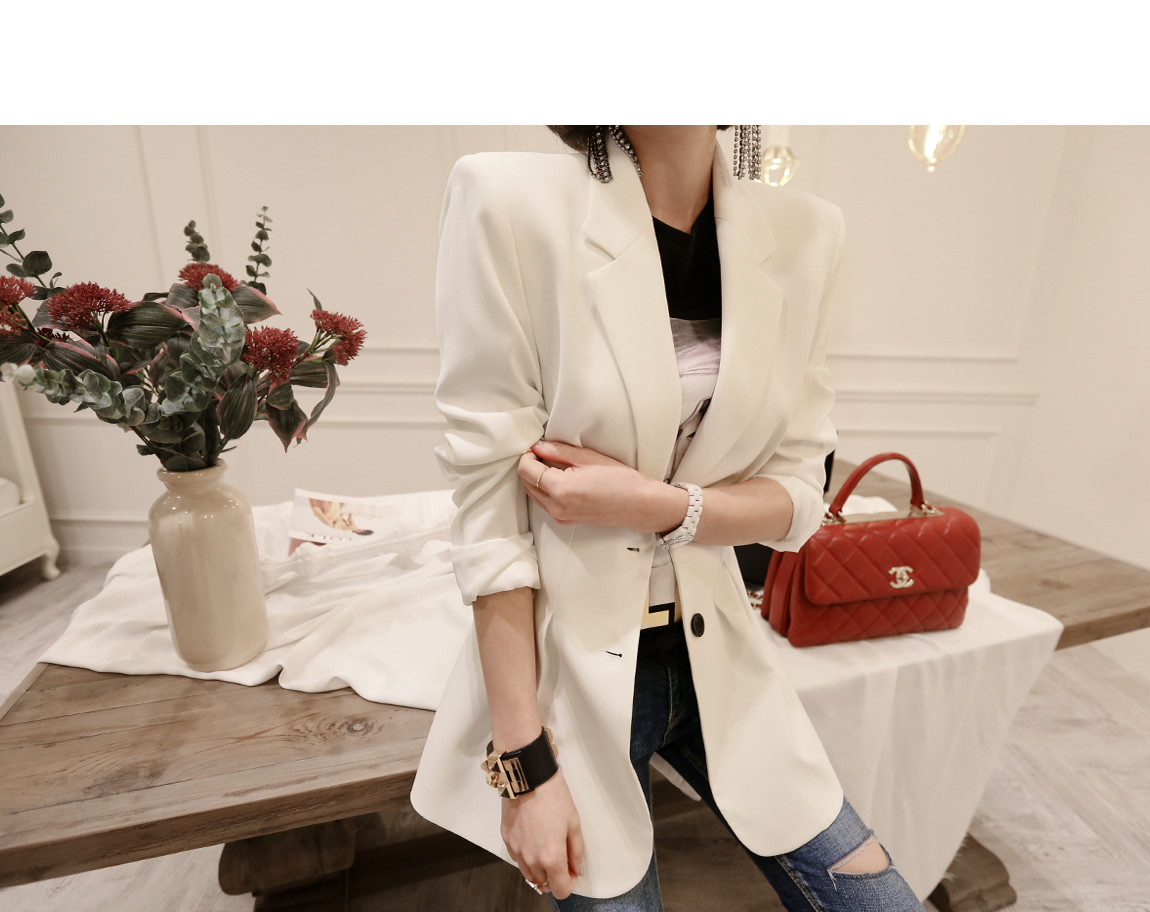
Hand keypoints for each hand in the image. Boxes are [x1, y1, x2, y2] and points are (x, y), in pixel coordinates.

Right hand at [501, 769, 583, 899]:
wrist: (528, 777)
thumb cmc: (552, 796)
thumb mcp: (574, 823)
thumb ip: (576, 851)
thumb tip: (576, 868)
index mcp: (551, 857)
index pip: (560, 890)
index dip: (568, 884)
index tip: (571, 873)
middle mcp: (531, 858)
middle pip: (543, 884)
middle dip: (554, 876)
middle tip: (561, 858)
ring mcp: (517, 850)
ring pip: (528, 874)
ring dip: (539, 869)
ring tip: (547, 848)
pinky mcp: (507, 840)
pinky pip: (517, 858)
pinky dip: (526, 856)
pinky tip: (534, 840)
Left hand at [518, 440, 686, 533]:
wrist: (640, 505)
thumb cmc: (621, 481)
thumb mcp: (588, 458)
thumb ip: (558, 452)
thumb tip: (538, 446)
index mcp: (561, 490)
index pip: (526, 470)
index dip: (527, 455)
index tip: (536, 446)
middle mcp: (557, 507)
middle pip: (526, 483)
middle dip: (530, 466)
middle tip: (543, 452)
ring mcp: (560, 517)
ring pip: (533, 494)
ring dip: (535, 478)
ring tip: (553, 463)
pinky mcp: (566, 520)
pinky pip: (544, 503)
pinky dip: (544, 489)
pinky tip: (560, 478)